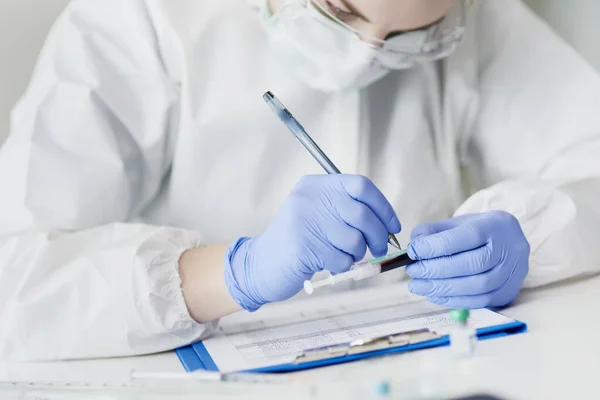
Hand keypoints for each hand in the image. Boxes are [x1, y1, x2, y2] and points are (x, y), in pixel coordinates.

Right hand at [224, 175, 400, 310]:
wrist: (259, 264)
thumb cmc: (297, 242)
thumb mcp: (315, 213)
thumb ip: (345, 209)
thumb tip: (386, 222)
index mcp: (316, 185)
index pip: (361, 185)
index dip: (383, 207)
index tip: (392, 226)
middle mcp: (309, 198)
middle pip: (362, 214)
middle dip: (377, 236)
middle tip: (378, 248)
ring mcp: (304, 221)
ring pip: (355, 240)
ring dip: (357, 254)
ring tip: (342, 255)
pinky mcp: (303, 246)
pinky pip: (342, 259)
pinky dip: (342, 266)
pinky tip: (329, 264)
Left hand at [406, 211, 529, 308]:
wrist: (510, 242)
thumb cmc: (479, 231)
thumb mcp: (457, 223)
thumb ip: (434, 231)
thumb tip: (413, 246)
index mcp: (495, 225)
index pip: (467, 236)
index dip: (436, 246)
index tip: (413, 251)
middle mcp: (509, 250)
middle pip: (472, 264)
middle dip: (436, 269)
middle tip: (412, 271)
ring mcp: (511, 273)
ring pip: (477, 286)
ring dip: (442, 288)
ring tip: (418, 285)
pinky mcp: (508, 292)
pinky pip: (480, 302)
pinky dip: (453, 300)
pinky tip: (433, 295)